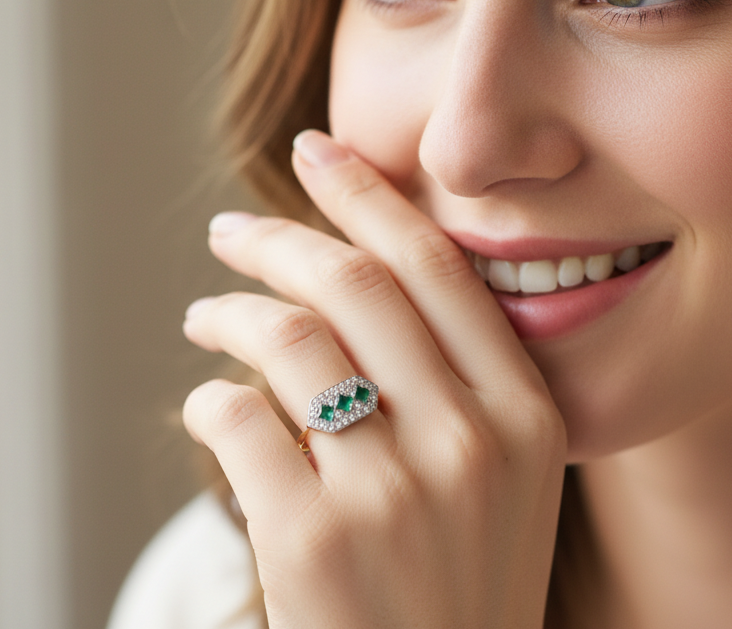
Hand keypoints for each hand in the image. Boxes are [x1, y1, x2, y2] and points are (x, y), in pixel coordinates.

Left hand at [181, 130, 567, 628]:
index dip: (368, 195)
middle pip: (356, 287)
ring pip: (287, 342)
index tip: (319, 149)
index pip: (437, 268)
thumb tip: (365, 270)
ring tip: (204, 319)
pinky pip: (235, 421)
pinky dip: (209, 398)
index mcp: (527, 415)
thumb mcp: (508, 480)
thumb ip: (464, 381)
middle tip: (231, 230)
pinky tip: (211, 406)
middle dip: (280, 238)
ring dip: (229, 314)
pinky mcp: (311, 539)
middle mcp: (470, 441)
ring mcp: (392, 491)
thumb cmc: (464, 582)